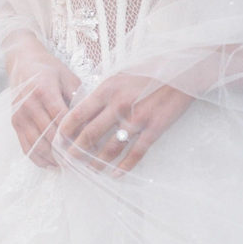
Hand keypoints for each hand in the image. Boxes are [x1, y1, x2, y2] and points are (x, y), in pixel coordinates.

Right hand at [7, 35, 79, 168]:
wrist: (23, 61)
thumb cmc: (49, 69)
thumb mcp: (68, 77)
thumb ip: (79, 99)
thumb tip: (93, 124)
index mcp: (44, 90)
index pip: (62, 120)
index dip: (76, 136)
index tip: (90, 147)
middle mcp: (29, 104)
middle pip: (50, 136)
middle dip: (67, 152)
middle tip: (83, 162)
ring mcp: (19, 115)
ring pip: (38, 146)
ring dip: (54, 159)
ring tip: (70, 165)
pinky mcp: (14, 123)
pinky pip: (26, 147)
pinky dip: (39, 159)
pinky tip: (53, 163)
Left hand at [56, 73, 191, 176]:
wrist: (184, 69)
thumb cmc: (152, 69)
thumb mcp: (122, 74)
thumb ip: (105, 91)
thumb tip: (85, 107)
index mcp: (108, 88)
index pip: (78, 113)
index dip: (65, 130)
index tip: (58, 140)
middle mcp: (119, 104)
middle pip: (90, 134)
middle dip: (76, 151)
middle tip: (69, 161)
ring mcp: (138, 118)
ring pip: (111, 148)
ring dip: (98, 162)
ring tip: (90, 170)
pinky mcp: (155, 128)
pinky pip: (136, 153)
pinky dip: (124, 167)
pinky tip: (116, 174)